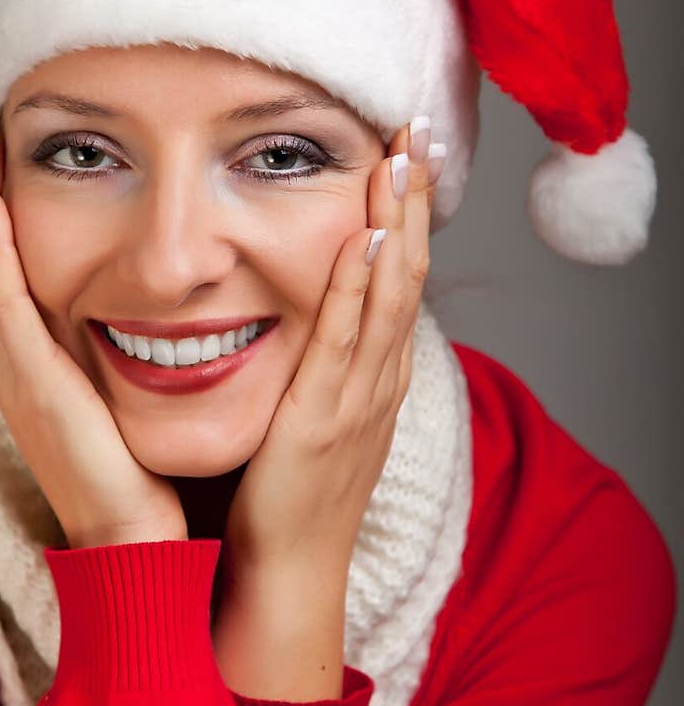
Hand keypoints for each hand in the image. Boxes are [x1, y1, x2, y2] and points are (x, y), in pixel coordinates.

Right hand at [0, 103, 187, 548]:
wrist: (134, 540)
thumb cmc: (138, 474)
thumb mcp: (125, 399)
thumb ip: (125, 353)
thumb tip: (162, 310)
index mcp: (38, 363)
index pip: (12, 269)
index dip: (3, 209)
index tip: (4, 150)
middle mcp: (16, 360)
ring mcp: (15, 370)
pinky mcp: (30, 380)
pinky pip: (3, 298)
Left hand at [213, 118, 441, 696]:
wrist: (288, 573)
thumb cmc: (291, 495)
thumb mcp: (316, 415)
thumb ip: (318, 363)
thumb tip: (308, 311)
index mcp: (374, 376)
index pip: (398, 278)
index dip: (407, 214)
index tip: (406, 154)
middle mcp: (378, 380)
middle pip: (407, 273)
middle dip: (413, 201)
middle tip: (416, 131)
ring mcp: (359, 401)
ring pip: (388, 298)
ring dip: (396, 226)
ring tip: (401, 160)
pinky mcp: (325, 422)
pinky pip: (347, 346)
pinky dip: (360, 293)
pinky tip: (364, 244)